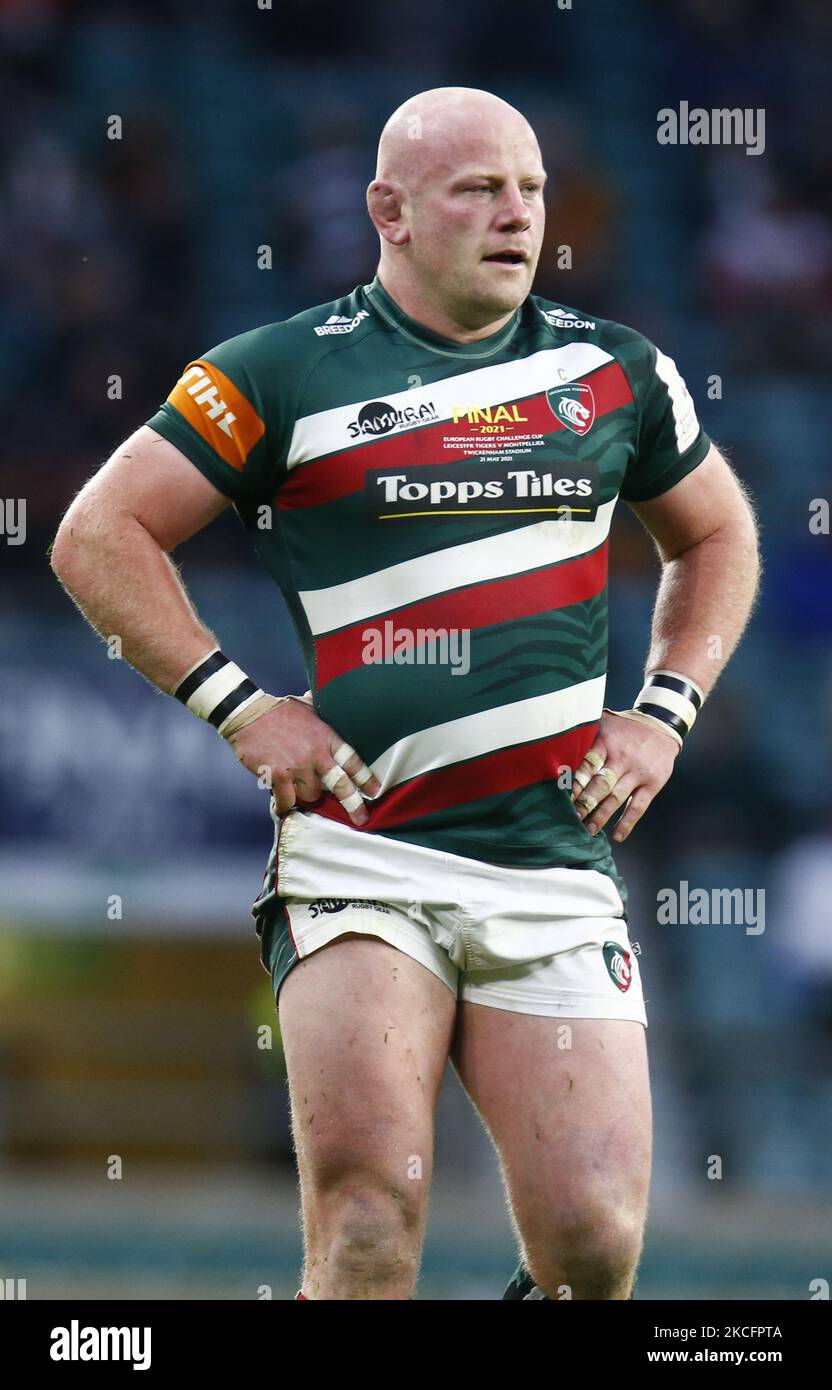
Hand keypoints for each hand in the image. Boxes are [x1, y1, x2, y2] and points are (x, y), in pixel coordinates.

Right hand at [227, 699, 380, 826]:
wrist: (248, 714)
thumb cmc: (279, 710)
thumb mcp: (309, 707)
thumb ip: (324, 714)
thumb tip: (336, 702)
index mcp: (327, 736)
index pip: (353, 761)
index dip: (365, 778)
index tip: (375, 791)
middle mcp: (316, 753)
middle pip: (340, 784)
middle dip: (353, 803)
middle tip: (361, 818)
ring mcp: (298, 766)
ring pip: (311, 795)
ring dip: (305, 794)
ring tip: (296, 785)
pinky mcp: (279, 775)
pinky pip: (287, 800)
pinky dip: (284, 805)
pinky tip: (281, 806)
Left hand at [570, 710, 679, 842]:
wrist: (661, 724)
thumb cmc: (624, 727)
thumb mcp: (605, 722)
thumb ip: (585, 735)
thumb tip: (555, 747)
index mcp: (607, 742)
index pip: (588, 764)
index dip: (575, 782)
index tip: (561, 798)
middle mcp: (622, 758)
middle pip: (600, 784)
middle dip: (584, 803)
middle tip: (571, 819)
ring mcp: (638, 772)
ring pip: (617, 797)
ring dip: (602, 816)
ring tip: (588, 831)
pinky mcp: (652, 784)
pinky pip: (638, 806)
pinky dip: (628, 822)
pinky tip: (617, 836)